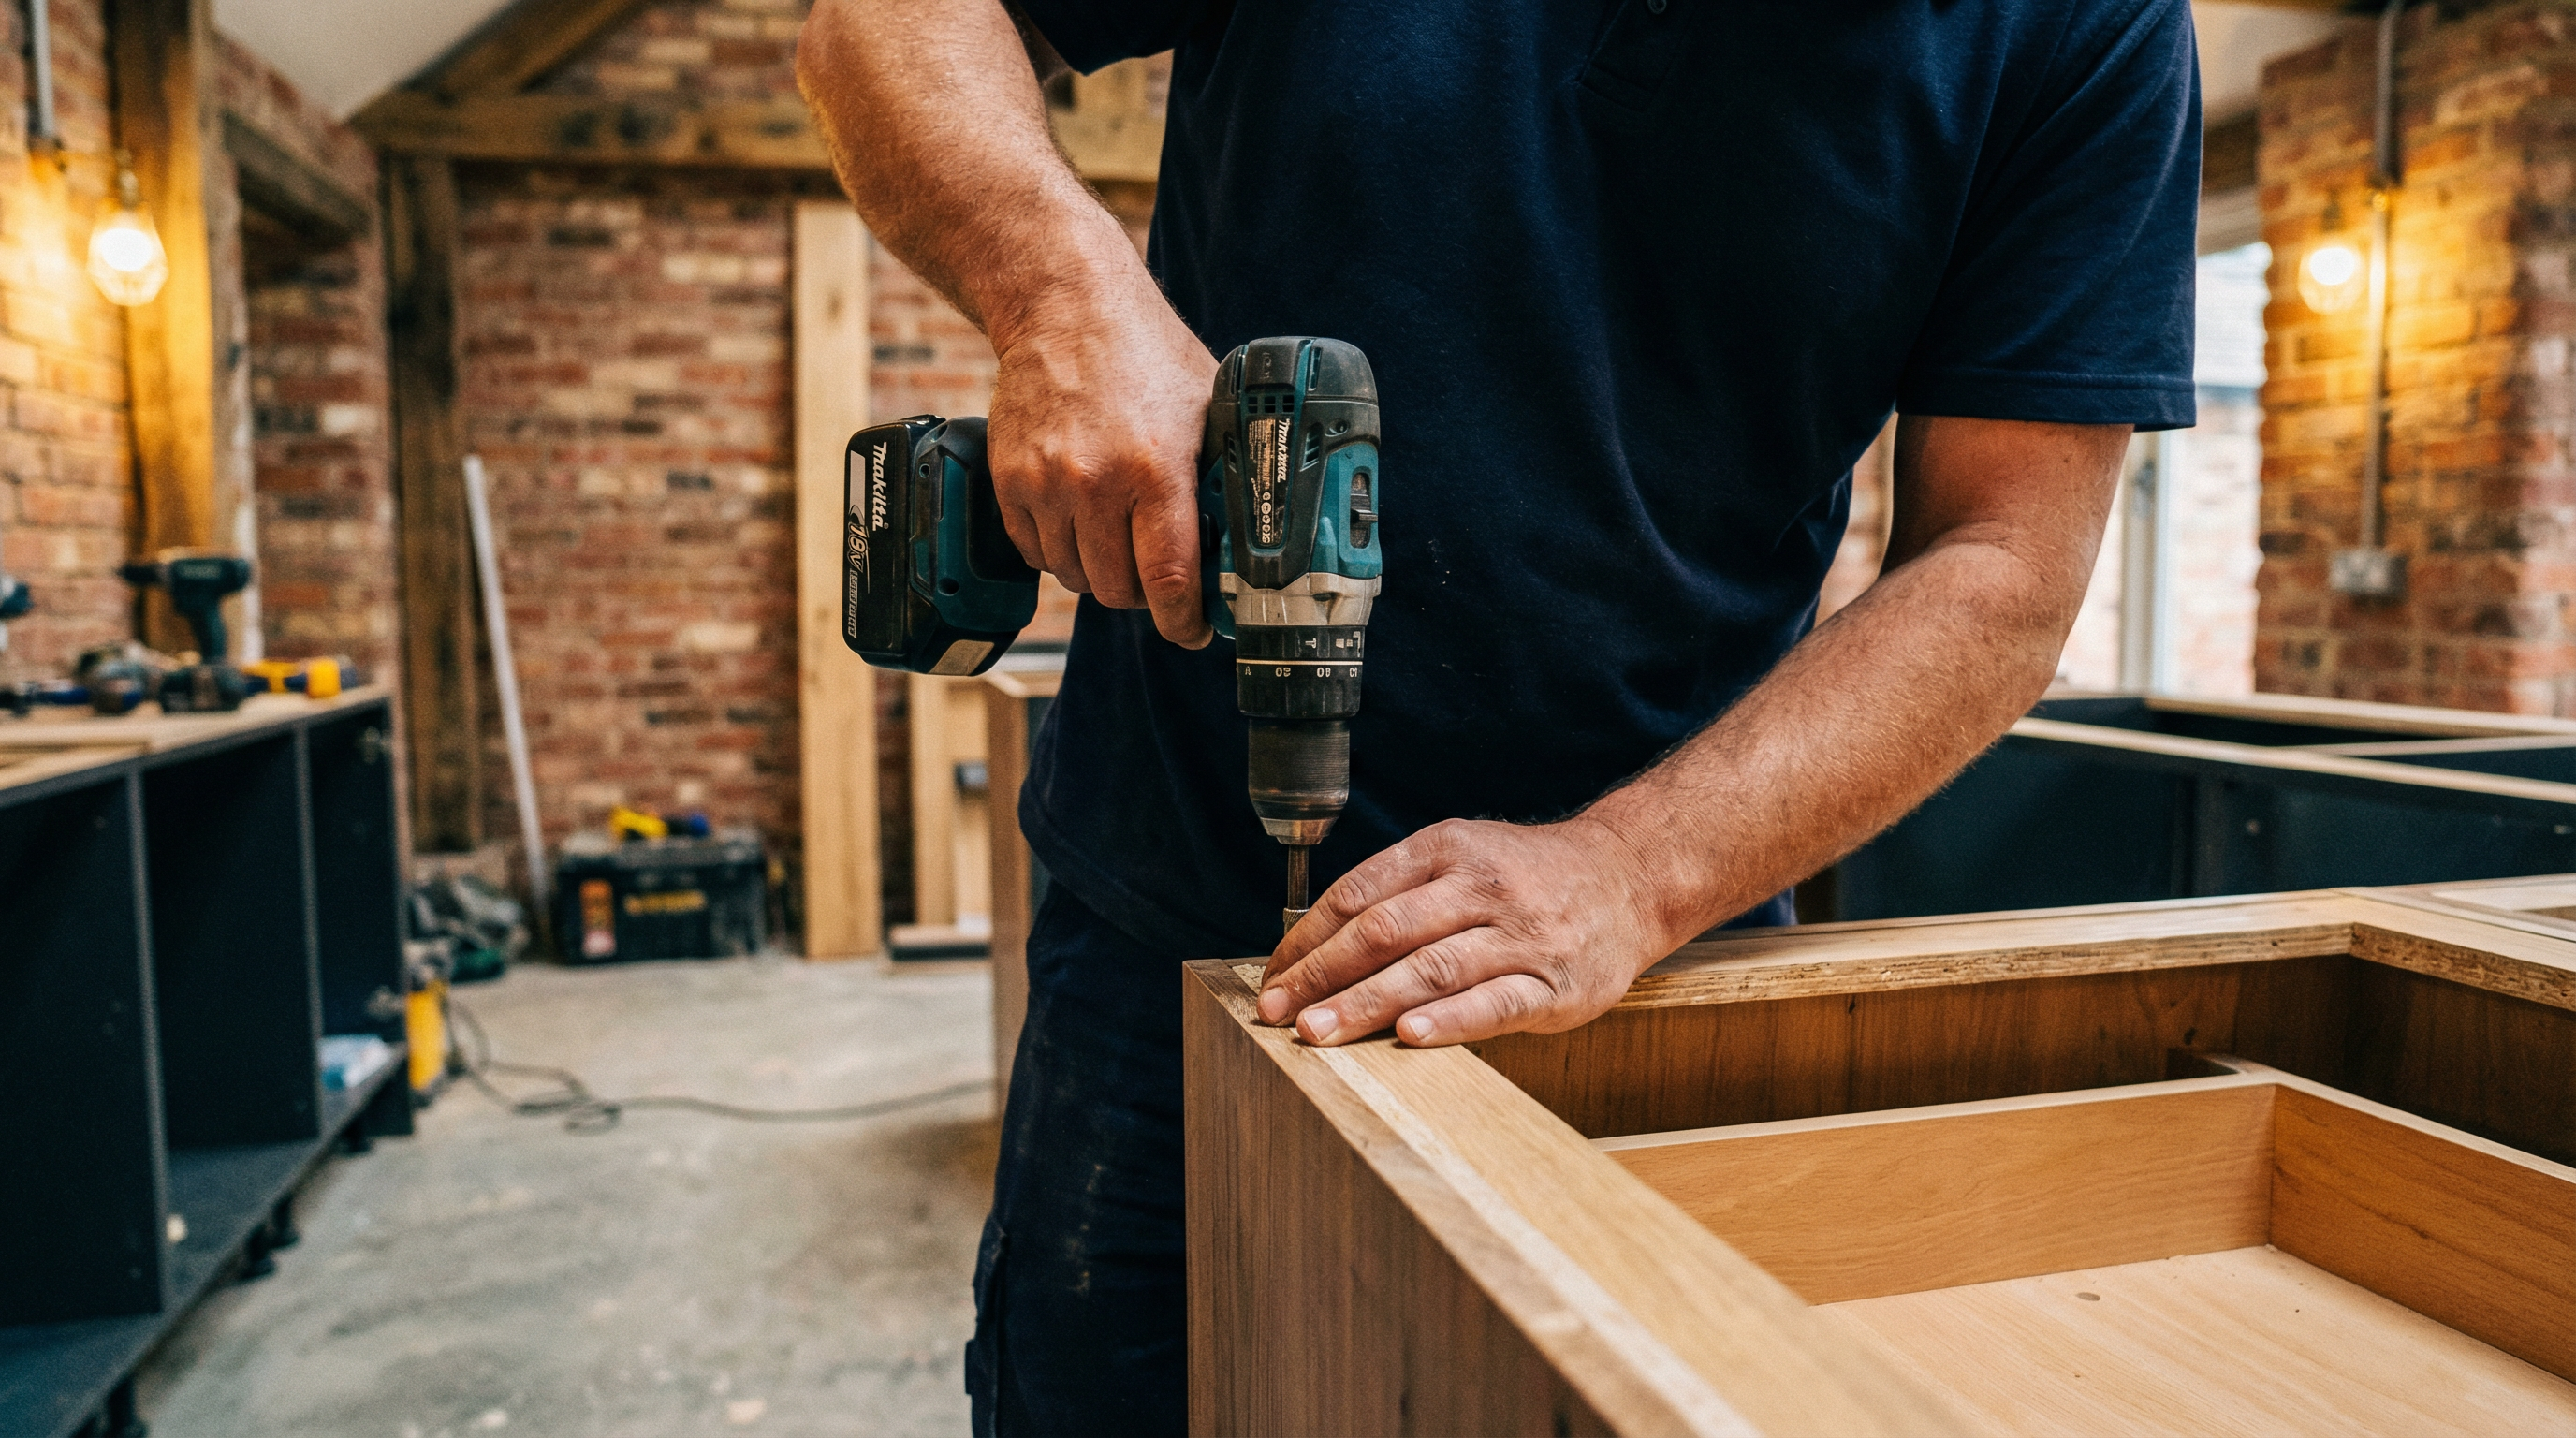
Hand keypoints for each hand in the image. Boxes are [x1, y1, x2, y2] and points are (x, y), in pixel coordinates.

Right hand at [985, 284, 1216, 646]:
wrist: (1064, 306)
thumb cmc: (1146, 353)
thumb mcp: (1208, 408)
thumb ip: (1222, 474)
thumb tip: (1248, 539)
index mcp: (1155, 470)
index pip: (1169, 582)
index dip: (1185, 622)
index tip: (1195, 629)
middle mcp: (1094, 484)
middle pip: (1118, 590)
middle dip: (1145, 595)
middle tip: (1160, 577)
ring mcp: (1045, 484)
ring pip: (1074, 577)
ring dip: (1100, 571)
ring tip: (1119, 538)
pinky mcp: (1009, 481)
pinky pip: (1035, 553)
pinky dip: (1060, 551)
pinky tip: (1081, 521)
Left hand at [1254, 817, 1686, 1046]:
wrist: (1628, 877)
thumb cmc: (1528, 876)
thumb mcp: (1463, 855)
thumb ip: (1400, 891)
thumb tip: (1317, 946)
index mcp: (1446, 850)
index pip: (1359, 895)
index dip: (1307, 939)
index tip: (1273, 977)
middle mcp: (1480, 887)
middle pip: (1384, 932)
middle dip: (1321, 975)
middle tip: (1278, 1012)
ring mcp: (1519, 936)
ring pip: (1430, 969)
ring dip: (1365, 1004)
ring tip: (1318, 1033)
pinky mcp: (1554, 985)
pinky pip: (1495, 1004)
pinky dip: (1450, 1021)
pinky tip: (1409, 1036)